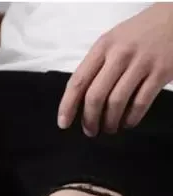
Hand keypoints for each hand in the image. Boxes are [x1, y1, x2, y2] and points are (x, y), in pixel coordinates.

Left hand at [57, 3, 172, 135]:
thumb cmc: (140, 34)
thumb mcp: (114, 40)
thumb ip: (97, 65)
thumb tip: (79, 100)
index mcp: (103, 46)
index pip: (78, 81)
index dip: (68, 106)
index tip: (63, 123)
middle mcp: (120, 54)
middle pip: (95, 96)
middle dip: (89, 120)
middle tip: (90, 131)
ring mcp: (142, 63)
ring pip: (116, 103)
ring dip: (110, 122)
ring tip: (109, 128)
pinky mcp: (161, 72)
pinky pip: (140, 103)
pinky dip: (131, 119)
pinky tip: (128, 122)